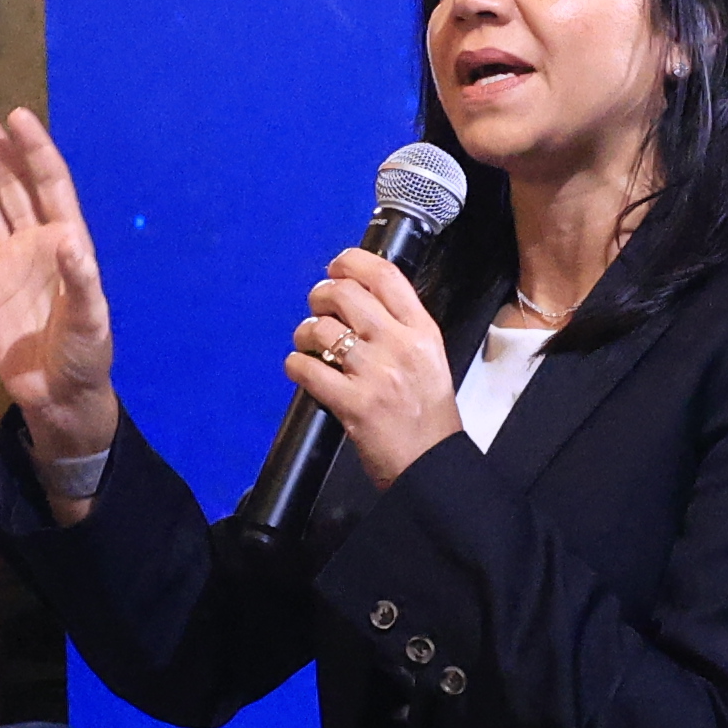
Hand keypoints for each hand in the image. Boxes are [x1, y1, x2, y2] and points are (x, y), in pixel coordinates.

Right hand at [0, 103, 118, 470]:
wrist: (60, 398)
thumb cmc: (86, 356)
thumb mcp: (92, 320)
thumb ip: (82, 281)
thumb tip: (71, 242)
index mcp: (67, 242)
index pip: (49, 184)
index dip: (34, 150)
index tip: (16, 115)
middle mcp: (34, 244)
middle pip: (13, 185)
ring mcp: (5, 265)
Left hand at [288, 249, 460, 490]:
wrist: (432, 465)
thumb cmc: (428, 415)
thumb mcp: (430, 359)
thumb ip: (401, 328)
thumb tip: (360, 298)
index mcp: (422, 331)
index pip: (386, 276)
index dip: (352, 262)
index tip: (336, 267)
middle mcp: (400, 346)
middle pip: (345, 294)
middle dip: (321, 296)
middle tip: (318, 309)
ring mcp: (375, 375)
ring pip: (320, 330)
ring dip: (305, 333)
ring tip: (309, 345)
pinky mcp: (353, 403)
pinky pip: (307, 369)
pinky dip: (295, 365)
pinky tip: (301, 370)